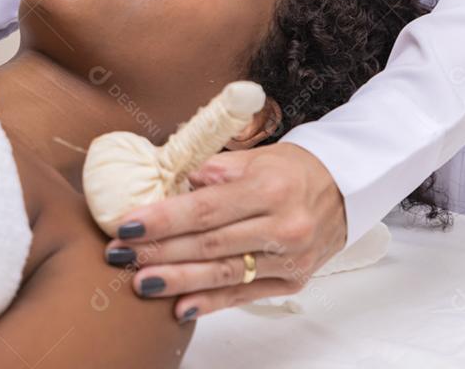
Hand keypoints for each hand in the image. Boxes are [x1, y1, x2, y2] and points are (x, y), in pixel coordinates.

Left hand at [102, 143, 345, 320]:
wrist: (345, 190)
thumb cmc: (290, 170)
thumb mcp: (258, 155)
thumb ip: (218, 169)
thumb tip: (183, 184)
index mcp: (271, 188)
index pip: (207, 208)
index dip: (164, 220)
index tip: (127, 225)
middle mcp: (283, 226)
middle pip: (210, 244)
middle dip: (159, 251)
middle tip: (120, 254)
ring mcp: (290, 259)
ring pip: (223, 274)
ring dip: (177, 280)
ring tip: (140, 281)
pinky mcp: (292, 282)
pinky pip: (244, 294)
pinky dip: (210, 303)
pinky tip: (180, 308)